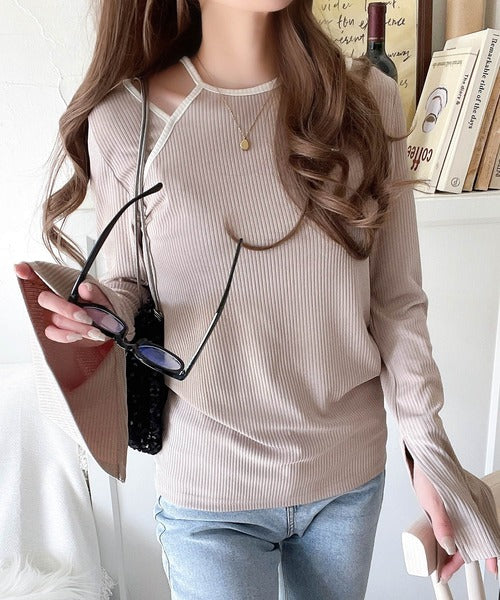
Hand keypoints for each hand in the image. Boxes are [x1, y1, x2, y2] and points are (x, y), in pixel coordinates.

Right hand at [15, 262, 112, 346]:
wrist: (110, 323)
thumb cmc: (102, 305)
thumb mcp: (103, 296)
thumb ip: (95, 292)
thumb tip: (84, 287)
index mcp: (63, 284)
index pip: (40, 274)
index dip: (27, 270)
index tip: (21, 269)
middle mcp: (54, 298)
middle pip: (45, 299)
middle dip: (66, 309)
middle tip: (86, 317)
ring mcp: (53, 314)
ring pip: (54, 318)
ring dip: (75, 325)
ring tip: (93, 329)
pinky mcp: (56, 329)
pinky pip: (52, 332)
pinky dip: (66, 335)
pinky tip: (78, 335)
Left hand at [412, 462, 498, 582]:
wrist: (424, 456)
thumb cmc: (429, 474)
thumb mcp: (432, 501)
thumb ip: (441, 523)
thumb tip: (449, 546)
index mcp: (472, 506)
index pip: (485, 536)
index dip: (486, 555)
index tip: (490, 569)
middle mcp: (474, 506)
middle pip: (474, 538)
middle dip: (463, 558)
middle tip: (446, 571)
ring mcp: (467, 505)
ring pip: (468, 533)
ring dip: (459, 550)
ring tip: (444, 564)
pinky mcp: (460, 504)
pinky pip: (463, 525)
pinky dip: (457, 539)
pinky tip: (447, 547)